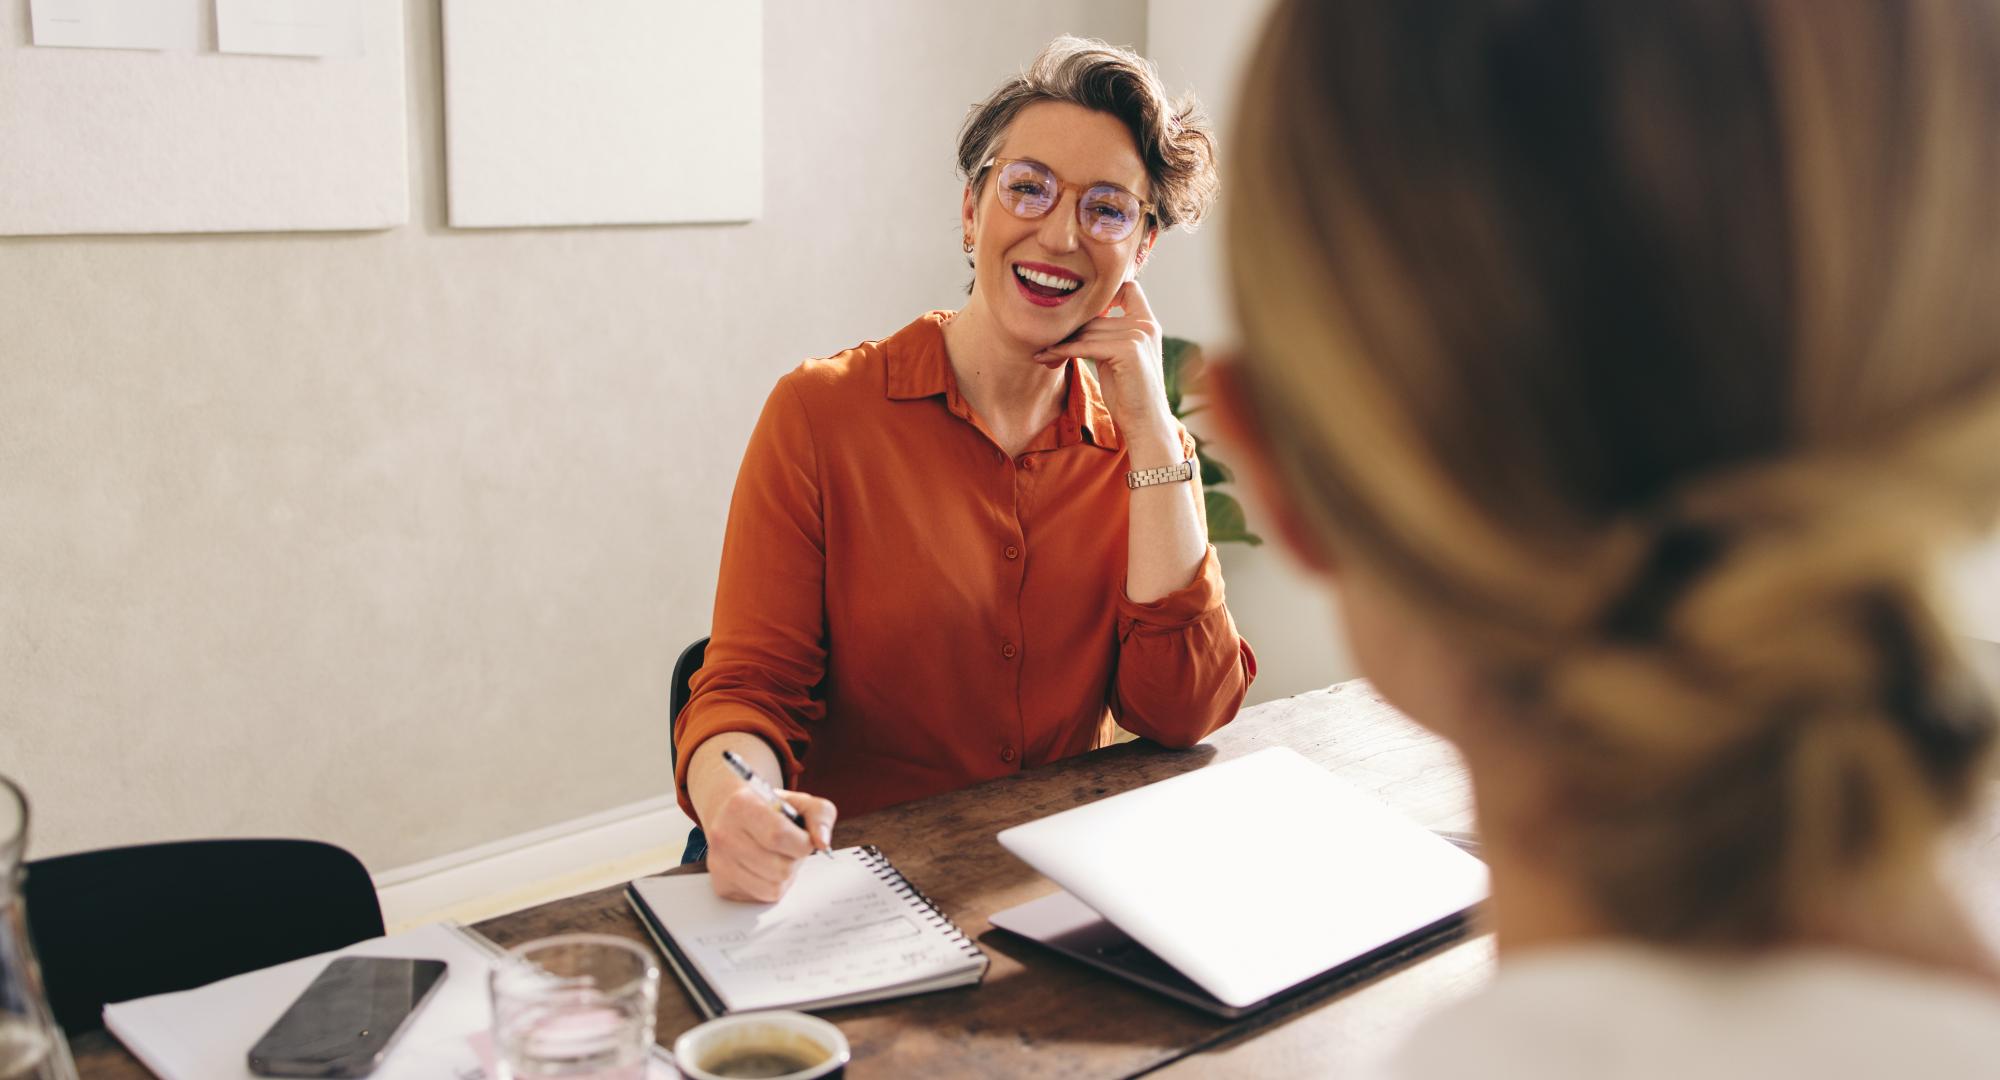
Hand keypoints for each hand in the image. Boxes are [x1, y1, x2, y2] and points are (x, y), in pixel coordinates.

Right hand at [703, 783, 837, 902]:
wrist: (730, 813)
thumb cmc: (768, 808)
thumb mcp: (799, 801)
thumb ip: (820, 815)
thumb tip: (822, 843)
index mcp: (741, 806)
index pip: (779, 836)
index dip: (802, 842)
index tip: (804, 838)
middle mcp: (724, 835)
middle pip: (780, 868)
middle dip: (795, 860)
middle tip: (789, 847)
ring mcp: (719, 863)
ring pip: (773, 888)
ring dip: (785, 876)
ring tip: (778, 857)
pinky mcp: (721, 884)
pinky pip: (761, 898)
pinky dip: (771, 886)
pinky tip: (765, 868)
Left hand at [1032, 280, 1177, 453]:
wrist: (1144, 423)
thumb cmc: (1128, 395)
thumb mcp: (1116, 358)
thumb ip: (1105, 336)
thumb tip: (1075, 323)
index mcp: (1148, 324)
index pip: (1129, 289)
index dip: (1106, 293)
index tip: (1081, 310)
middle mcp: (1146, 326)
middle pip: (1096, 316)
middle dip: (1070, 330)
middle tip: (1045, 342)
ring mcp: (1139, 336)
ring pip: (1088, 332)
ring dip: (1060, 342)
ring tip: (1042, 352)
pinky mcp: (1128, 350)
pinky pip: (1085, 346)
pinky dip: (1063, 351)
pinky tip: (1047, 357)